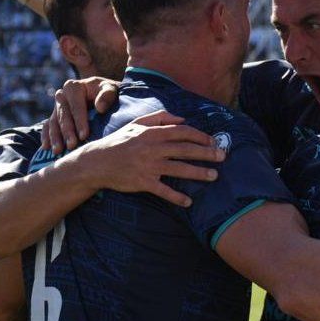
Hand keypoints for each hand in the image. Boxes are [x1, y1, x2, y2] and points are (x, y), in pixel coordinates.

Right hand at [41, 76, 121, 152]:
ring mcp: (56, 107)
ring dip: (55, 137)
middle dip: (67, 132)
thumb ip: (107, 94)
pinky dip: (46, 137)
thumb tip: (100, 107)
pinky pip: (46, 127)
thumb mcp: (110, 89)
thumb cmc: (107, 93)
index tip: (84, 135)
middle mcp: (61, 95)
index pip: (76, 106)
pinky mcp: (53, 117)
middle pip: (63, 115)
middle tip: (72, 146)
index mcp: (73, 87)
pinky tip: (46, 148)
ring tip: (58, 151)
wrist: (102, 96)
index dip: (79, 121)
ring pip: (53, 123)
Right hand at [76, 110, 224, 207]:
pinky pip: (163, 191)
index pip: (183, 132)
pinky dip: (176, 197)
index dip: (200, 136)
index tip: (213, 141)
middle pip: (185, 149)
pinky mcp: (143, 182)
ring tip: (214, 176)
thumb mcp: (137, 124)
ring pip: (179, 169)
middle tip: (222, 157)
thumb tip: (182, 119)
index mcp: (152, 133)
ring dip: (199, 173)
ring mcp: (148, 166)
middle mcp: (153, 148)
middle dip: (206, 153)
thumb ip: (159, 118)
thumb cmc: (119, 141)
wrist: (97, 162)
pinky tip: (188, 202)